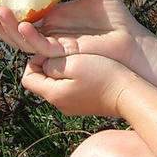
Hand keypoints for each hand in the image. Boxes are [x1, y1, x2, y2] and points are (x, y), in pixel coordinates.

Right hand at [0, 0, 146, 70]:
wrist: (130, 39)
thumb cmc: (115, 17)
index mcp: (52, 18)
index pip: (24, 13)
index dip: (8, 7)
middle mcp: (49, 32)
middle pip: (16, 29)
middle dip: (0, 22)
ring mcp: (54, 44)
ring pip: (23, 40)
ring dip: (7, 29)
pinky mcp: (63, 54)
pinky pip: (41, 47)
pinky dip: (30, 37)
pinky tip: (24, 24)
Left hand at [21, 51, 135, 116]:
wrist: (129, 94)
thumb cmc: (103, 76)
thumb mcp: (73, 63)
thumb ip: (52, 62)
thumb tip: (43, 62)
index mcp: (53, 94)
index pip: (28, 76)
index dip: (35, 60)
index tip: (52, 51)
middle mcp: (59, 104)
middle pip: (42, 81)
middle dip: (49, 64)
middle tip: (65, 52)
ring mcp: (72, 106)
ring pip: (57, 84)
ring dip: (63, 70)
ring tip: (78, 59)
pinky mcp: (84, 104)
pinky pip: (70, 89)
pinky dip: (74, 77)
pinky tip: (88, 69)